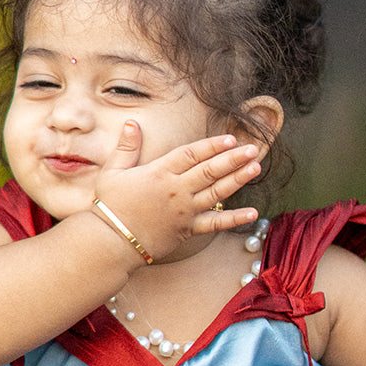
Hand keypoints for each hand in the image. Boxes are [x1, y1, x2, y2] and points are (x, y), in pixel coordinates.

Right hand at [93, 122, 261, 260]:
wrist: (111, 242)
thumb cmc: (109, 206)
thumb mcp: (113, 172)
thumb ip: (127, 147)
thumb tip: (133, 123)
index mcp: (160, 173)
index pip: (191, 154)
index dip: (212, 145)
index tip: (230, 138)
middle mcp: (177, 190)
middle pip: (210, 170)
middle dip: (233, 158)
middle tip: (253, 148)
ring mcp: (185, 211)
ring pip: (217, 193)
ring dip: (238, 180)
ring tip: (255, 168)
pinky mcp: (187, 230)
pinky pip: (215, 224)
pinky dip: (235, 219)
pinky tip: (254, 213)